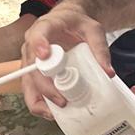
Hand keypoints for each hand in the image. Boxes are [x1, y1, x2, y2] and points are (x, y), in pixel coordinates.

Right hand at [21, 1, 112, 117]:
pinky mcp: (32, 74)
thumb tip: (108, 72)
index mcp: (44, 28)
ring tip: (58, 112)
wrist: (68, 23)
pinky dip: (41, 104)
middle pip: (31, 68)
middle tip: (63, 100)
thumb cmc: (77, 24)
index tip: (45, 55)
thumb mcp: (93, 29)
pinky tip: (55, 111)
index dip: (39, 45)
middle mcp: (31, 46)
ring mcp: (29, 61)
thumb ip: (100, 48)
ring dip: (40, 101)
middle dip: (45, 87)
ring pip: (27, 84)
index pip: (37, 35)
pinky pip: (31, 92)